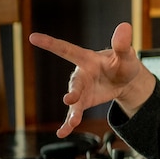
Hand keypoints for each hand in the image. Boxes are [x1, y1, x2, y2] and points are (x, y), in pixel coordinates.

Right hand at [29, 22, 155, 137]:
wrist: (126, 80)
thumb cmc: (123, 63)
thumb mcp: (125, 55)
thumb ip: (122, 44)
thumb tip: (125, 26)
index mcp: (87, 59)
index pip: (66, 49)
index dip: (50, 43)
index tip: (33, 37)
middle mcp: (80, 74)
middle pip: (74, 82)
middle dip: (73, 91)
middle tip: (70, 99)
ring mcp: (81, 90)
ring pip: (73, 101)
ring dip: (72, 112)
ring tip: (72, 122)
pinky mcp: (83, 102)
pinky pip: (74, 114)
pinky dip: (68, 123)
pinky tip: (63, 132)